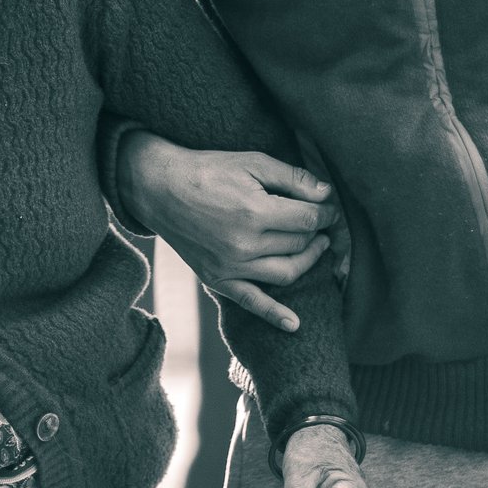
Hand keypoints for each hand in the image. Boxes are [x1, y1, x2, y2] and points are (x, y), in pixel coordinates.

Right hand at [120, 136, 340, 330]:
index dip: (326, 213)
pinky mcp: (217, 279)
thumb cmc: (208, 170)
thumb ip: (292, 178)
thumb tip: (327, 195)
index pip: (308, 220)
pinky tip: (294, 325)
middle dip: (316, 232)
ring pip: (287, 273)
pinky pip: (252, 302)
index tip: (328, 208)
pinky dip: (274, 316)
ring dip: (308, 261)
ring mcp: (231, 266)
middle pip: (299, 244)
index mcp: (254, 212)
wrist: (160, 188)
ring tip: (316, 247)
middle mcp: (244, 244)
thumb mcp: (252, 162)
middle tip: (320, 222)